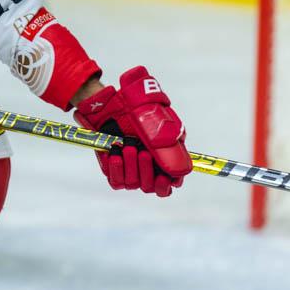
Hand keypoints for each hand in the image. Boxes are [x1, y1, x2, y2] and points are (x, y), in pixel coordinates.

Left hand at [74, 66, 190, 196]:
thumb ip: (169, 149)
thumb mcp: (157, 125)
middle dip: (147, 171)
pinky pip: (116, 181)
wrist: (109, 102)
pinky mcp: (113, 166)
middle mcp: (148, 165)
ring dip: (131, 166)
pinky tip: (115, 155)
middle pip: (151, 187)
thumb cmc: (136, 109)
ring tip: (127, 147)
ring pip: (133, 183)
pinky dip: (116, 170)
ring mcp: (130, 166)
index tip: (162, 177)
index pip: (170, 183)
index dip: (166, 184)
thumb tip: (180, 171)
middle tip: (142, 152)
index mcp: (164, 156)